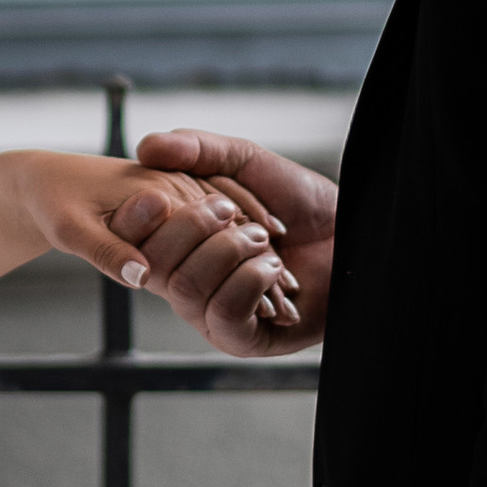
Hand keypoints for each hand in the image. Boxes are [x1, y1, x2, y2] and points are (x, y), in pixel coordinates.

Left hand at [12, 150, 265, 290]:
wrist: (42, 177)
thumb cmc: (53, 201)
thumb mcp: (71, 229)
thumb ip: (107, 251)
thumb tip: (142, 277)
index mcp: (153, 193)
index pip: (207, 233)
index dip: (233, 268)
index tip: (262, 304)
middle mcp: (172, 186)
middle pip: (226, 225)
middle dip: (257, 261)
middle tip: (289, 305)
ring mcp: (178, 184)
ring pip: (230, 214)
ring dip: (258, 249)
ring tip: (289, 290)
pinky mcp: (178, 188)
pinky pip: (220, 201)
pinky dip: (246, 223)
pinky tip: (267, 253)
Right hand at [110, 129, 336, 353]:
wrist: (352, 234)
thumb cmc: (303, 202)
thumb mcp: (245, 161)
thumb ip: (197, 148)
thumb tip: (145, 147)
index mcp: (180, 244)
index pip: (134, 240)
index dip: (138, 218)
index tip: (158, 196)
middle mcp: (188, 280)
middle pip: (153, 266)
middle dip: (192, 229)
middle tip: (231, 212)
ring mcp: (212, 313)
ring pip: (186, 289)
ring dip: (228, 253)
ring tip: (264, 239)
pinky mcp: (241, 339)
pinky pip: (223, 315)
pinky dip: (249, 281)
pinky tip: (275, 269)